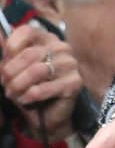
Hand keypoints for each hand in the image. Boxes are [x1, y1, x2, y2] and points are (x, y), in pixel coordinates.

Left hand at [1, 23, 81, 140]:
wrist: (45, 116)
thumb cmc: (28, 88)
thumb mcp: (12, 69)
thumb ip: (7, 53)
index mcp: (47, 39)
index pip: (27, 31)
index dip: (11, 47)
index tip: (6, 62)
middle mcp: (62, 48)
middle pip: (29, 54)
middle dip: (10, 73)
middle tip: (6, 85)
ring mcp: (71, 64)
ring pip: (36, 71)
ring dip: (18, 86)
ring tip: (15, 94)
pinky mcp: (74, 83)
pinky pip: (41, 89)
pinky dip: (28, 97)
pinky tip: (27, 100)